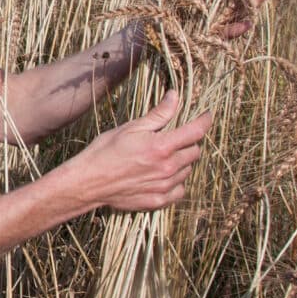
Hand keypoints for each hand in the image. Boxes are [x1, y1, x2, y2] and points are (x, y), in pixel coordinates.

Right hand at [73, 91, 211, 211]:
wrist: (89, 182)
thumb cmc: (105, 151)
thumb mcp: (131, 128)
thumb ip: (158, 115)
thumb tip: (175, 96)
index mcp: (161, 146)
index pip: (196, 131)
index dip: (205, 121)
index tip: (207, 116)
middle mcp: (168, 167)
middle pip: (195, 151)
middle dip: (188, 143)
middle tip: (172, 139)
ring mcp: (165, 186)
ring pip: (188, 170)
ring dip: (181, 162)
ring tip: (161, 158)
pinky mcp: (159, 201)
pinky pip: (180, 190)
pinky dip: (175, 182)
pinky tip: (160, 176)